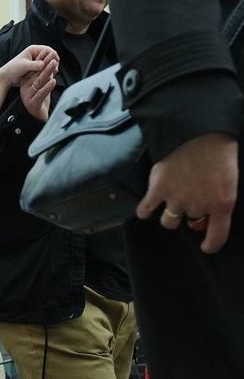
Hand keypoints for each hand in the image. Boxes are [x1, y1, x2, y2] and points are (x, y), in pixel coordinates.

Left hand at [0, 45, 58, 88]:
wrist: (6, 77)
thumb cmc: (13, 69)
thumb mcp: (24, 66)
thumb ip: (34, 65)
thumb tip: (44, 64)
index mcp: (33, 49)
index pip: (47, 49)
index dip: (53, 55)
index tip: (56, 61)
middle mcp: (36, 54)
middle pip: (49, 56)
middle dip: (53, 62)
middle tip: (56, 69)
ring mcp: (36, 61)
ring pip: (48, 63)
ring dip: (51, 67)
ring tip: (53, 73)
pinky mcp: (36, 68)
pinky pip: (45, 69)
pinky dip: (48, 71)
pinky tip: (49, 76)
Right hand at [16, 49, 58, 121]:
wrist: (36, 118)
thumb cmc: (40, 101)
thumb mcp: (42, 86)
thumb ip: (45, 76)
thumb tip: (51, 64)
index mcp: (26, 83)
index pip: (34, 70)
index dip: (42, 61)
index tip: (49, 53)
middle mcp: (26, 89)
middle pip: (36, 74)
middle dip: (45, 64)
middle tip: (53, 57)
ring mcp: (28, 96)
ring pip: (38, 82)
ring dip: (47, 72)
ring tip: (54, 65)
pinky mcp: (33, 104)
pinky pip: (40, 94)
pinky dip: (47, 87)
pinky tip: (53, 81)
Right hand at [138, 133, 237, 253]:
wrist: (199, 131)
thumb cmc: (221, 150)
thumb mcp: (233, 177)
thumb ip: (223, 197)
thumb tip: (214, 210)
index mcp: (222, 203)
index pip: (217, 237)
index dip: (212, 245)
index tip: (207, 247)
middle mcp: (198, 206)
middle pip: (191, 224)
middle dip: (192, 215)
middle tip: (192, 201)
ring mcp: (175, 199)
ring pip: (169, 222)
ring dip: (171, 215)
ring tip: (172, 203)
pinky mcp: (157, 190)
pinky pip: (145, 209)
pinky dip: (145, 210)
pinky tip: (147, 207)